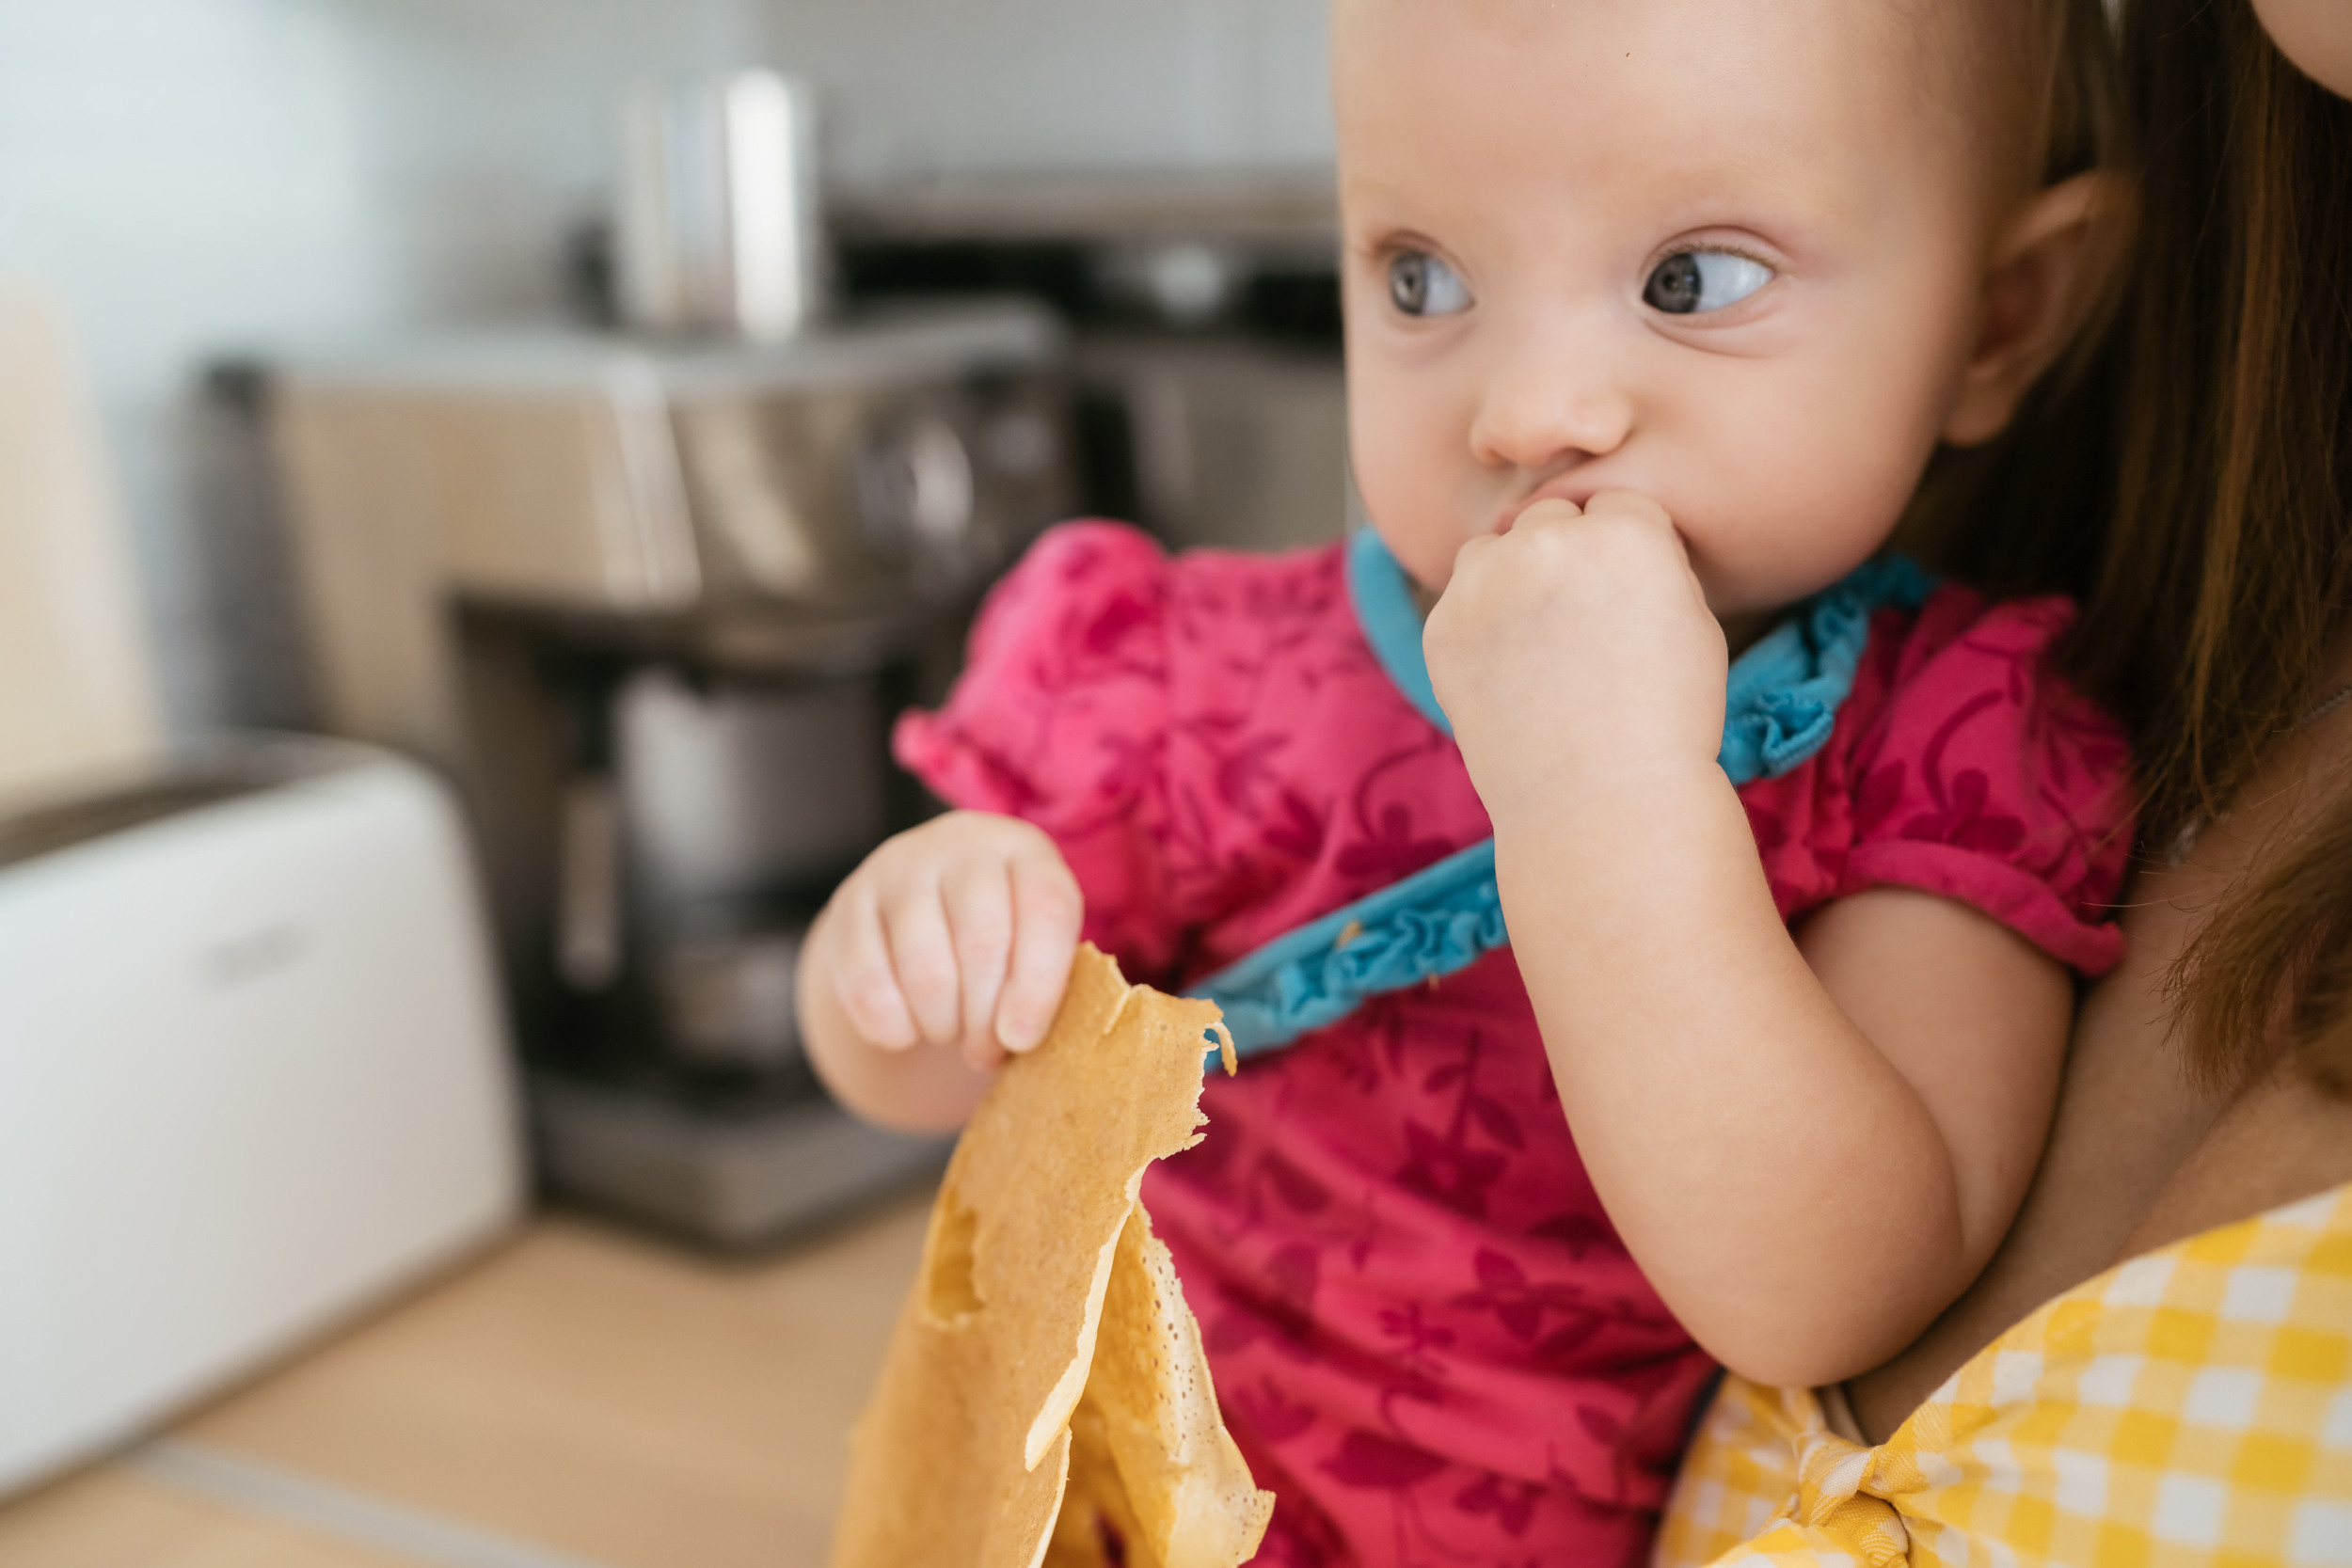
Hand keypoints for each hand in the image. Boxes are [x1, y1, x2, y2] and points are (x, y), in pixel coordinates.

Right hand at [817, 811, 1083, 1072]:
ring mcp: (898, 870)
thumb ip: (1047, 984)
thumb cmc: (998, 937)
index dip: (1039, 986)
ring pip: (925, 972)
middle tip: (986, 1048)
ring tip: (951, 1032)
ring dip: (943, 1025)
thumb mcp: (1036, 944)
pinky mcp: (849, 904)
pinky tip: (910, 1027)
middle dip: (986, 1018)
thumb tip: (1021, 1037)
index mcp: (1025, 851)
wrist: (920, 910)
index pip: (1046, 909)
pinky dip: (895, 1029)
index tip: (1022, 1040)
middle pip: (982, 943)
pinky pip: (869, 989)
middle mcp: (961, 848)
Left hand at [1423, 490, 1727, 822]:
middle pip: (1551, 518)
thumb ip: (1647, 560)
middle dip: (1566, 556)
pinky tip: (1511, 673)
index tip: (1629, 602)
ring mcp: (1485, 582)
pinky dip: (1480, 622)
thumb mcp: (1691, 620)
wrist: (1600, 800)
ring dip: (1513, 576)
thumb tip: (1603, 532)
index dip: (1628, 553)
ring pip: (1494, 548)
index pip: (1616, 505)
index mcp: (1624, 531)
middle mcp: (1548, 542)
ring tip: (1542, 646)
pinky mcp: (1442, 624)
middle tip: (1582, 626)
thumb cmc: (1667, 718)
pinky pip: (1461, 598)